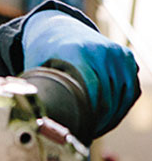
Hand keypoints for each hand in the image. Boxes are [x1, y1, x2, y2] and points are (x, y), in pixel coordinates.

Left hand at [22, 9, 139, 136]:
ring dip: (111, 117)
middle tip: (85, 132)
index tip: (78, 127)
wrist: (60, 28)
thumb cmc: (45, 51)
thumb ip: (35, 88)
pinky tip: (106, 117)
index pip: (91, 91)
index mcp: (77, 52)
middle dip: (97, 120)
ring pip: (122, 98)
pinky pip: (130, 91)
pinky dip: (121, 107)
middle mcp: (102, 50)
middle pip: (108, 98)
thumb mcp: (35, 65)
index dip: (86, 115)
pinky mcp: (127, 58)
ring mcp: (117, 54)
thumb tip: (31, 115)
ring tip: (94, 127)